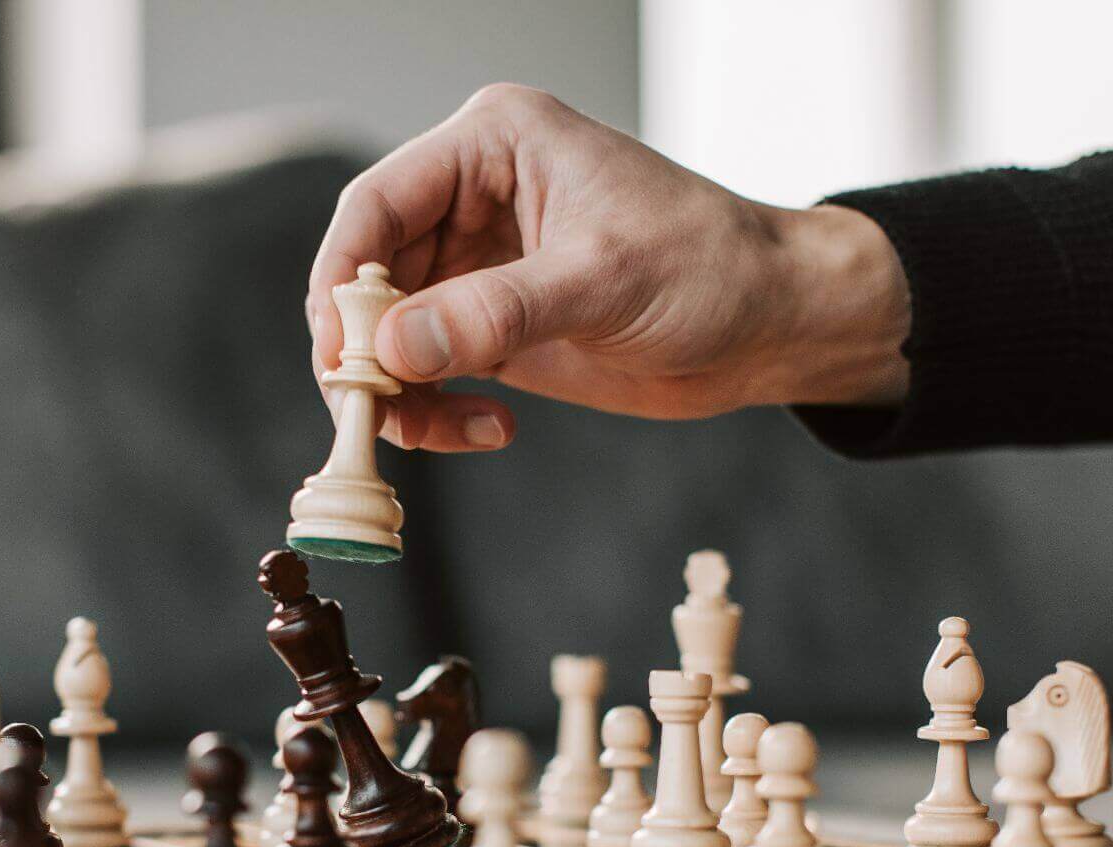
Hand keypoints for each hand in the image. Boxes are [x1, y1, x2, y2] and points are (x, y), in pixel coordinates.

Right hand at [306, 84, 912, 451]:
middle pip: (368, 276)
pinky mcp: (492, 325)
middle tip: (371, 415)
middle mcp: (472, 199)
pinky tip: (489, 430)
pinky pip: (427, 372)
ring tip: (436, 432)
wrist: (772, 324)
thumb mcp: (602, 281)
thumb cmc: (710, 267)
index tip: (339, 354)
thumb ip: (494, 312)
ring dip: (397, 394)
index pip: (377, 204)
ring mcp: (478, 266)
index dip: (343, 281)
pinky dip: (435, 412)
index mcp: (493, 147)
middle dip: (363, 351)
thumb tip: (393, 349)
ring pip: (389, 333)